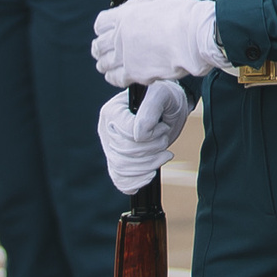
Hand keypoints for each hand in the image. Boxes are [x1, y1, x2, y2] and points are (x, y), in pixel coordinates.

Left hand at [92, 0, 225, 86]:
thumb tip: (129, 8)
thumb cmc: (183, 14)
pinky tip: (119, 75)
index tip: (107, 31)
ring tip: (110, 64)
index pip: (100, 24)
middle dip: (101, 47)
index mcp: (124, 16)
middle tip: (105, 50)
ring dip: (105, 63)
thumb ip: (139, 3)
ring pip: (103, 64)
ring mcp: (126, 56)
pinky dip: (114, 78)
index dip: (103, 28)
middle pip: (99, 46)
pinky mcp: (135, 73)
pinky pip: (115, 79)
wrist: (195, 36)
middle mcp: (120, 37)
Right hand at [96, 80, 190, 195]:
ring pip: (121, 168)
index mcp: (113, 111)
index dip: (149, 136)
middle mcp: (106, 130)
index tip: (163, 127)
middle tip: (165, 140)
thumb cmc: (166, 98)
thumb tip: (139, 134)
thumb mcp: (163, 95)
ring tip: (163, 154)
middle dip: (151, 150)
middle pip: (123, 153)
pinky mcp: (116, 161)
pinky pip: (119, 180)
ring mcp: (109, 147)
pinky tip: (151, 174)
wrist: (169, 107)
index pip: (126, 135)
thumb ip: (150, 109)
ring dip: (148, 165)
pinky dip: (137, 182)